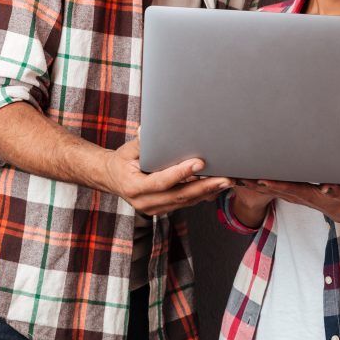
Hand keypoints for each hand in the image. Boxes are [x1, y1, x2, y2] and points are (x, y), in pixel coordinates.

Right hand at [103, 137, 231, 215]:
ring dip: (208, 192)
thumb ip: (141, 142)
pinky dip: (202, 195)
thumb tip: (148, 130)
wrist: (112, 179)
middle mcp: (145, 202)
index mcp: (134, 187)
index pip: (162, 181)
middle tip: (225, 178)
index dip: (181, 173)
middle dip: (204, 187)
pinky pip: (185, 203)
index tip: (199, 162)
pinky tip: (217, 187)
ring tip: (227, 181)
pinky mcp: (163, 209)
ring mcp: (154, 209)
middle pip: (179, 195)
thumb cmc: (122, 161)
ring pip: (185, 201)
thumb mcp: (128, 150)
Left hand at [247, 180, 339, 224]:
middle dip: (255, 184)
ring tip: (238, 177)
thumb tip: (325, 188)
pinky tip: (250, 181)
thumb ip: (333, 189)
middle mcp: (295, 195)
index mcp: (306, 193)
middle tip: (239, 176)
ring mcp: (292, 196)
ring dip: (253, 185)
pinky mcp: (291, 194)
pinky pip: (272, 190)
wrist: (339, 209)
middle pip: (272, 189)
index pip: (287, 188)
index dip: (273, 184)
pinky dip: (260, 185)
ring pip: (269, 190)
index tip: (260, 180)